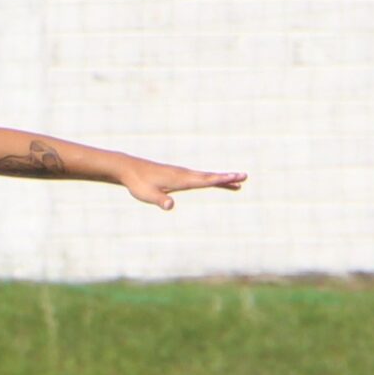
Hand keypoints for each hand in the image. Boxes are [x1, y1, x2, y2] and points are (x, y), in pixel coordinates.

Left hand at [118, 160, 246, 210]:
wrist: (128, 168)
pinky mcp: (177, 175)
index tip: (235, 177)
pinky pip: (198, 178)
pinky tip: (212, 182)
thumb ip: (160, 201)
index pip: (205, 181)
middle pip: (210, 177)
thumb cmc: (138, 183)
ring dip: (222, 179)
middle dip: (228, 178)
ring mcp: (181, 174)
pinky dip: (210, 180)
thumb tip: (171, 205)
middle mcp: (184, 175)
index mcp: (181, 180)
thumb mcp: (148, 195)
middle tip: (245, 176)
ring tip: (237, 182)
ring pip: (206, 177)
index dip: (221, 180)